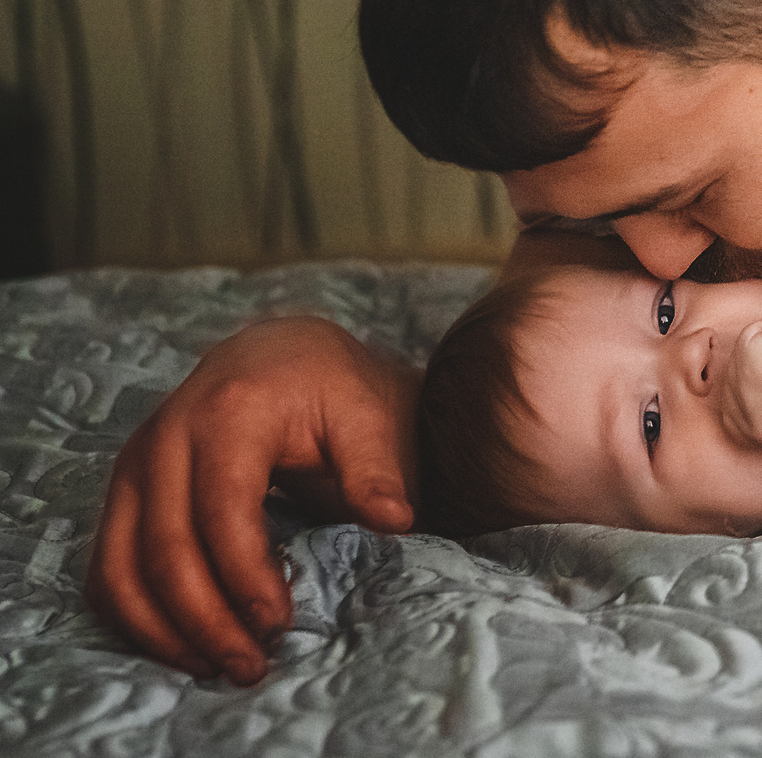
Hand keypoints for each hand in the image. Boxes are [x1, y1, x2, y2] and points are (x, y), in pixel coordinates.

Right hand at [85, 317, 417, 684]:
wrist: (282, 354)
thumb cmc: (331, 387)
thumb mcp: (367, 414)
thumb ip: (376, 470)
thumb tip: (394, 520)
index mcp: (228, 412)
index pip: (222, 511)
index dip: (244, 576)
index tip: (278, 623)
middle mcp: (166, 436)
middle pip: (165, 548)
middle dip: (205, 619)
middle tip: (250, 665)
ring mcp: (135, 464)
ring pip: (121, 566)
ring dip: (162, 629)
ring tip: (217, 666)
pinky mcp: (123, 490)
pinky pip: (108, 566)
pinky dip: (134, 615)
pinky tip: (182, 645)